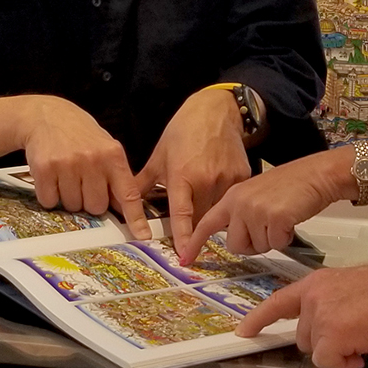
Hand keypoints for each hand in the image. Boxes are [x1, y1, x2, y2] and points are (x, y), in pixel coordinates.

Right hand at [19, 96, 148, 238]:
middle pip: (96, 207)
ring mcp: (68, 164)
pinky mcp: (45, 169)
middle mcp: (92, 159)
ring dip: (69, 198)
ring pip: (73, 206)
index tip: (143, 235)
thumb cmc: (80, 134)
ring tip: (67, 175)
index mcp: (113, 155)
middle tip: (83, 183)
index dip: (136, 218)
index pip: (128, 193)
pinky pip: (50, 201)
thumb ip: (116, 175)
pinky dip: (50, 195)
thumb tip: (122, 209)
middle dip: (90, 202)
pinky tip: (53, 177)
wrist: (47, 115)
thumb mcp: (106, 148)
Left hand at [135, 88, 252, 261]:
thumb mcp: (159, 155)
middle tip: (188, 235)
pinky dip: (223, 202)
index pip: (182, 215)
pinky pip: (232, 199)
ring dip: (210, 215)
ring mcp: (228, 179)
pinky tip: (216, 192)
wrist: (217, 110)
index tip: (184, 257)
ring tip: (202, 208)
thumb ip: (143, 183)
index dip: (184, 238)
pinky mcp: (242, 176)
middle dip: (195, 228)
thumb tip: (124, 206)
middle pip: (202, 218)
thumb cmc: (184, 131)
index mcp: (183, 175)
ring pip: (219, 211)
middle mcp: (207, 180)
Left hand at [184, 150, 346, 260]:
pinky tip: (291, 219)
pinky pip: (276, 244)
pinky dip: (286, 237)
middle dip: (252, 244)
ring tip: (281, 218)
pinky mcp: (275, 218)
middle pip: (235, 245)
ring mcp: (256, 210)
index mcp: (232, 196)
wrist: (315, 174)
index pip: (207, 223)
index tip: (186, 260)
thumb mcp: (256, 193)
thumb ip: (240, 211)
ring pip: (257, 247)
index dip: (195, 243)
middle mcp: (240, 203)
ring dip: (271, 239)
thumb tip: (234, 238)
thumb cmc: (290, 184)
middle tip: (267, 226)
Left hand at [236, 264, 367, 367]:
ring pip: (316, 351)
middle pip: (303, 336)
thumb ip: (332, 302)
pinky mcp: (329, 338)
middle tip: (353, 332)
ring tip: (361, 336)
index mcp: (316, 283)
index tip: (244, 330)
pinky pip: (328, 363)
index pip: (279, 301)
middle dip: (324, 341)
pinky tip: (362, 350)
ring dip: (336, 351)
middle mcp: (312, 299)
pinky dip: (344, 363)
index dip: (259, 318)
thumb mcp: (350, 286)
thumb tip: (334, 324)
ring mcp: (319, 318)